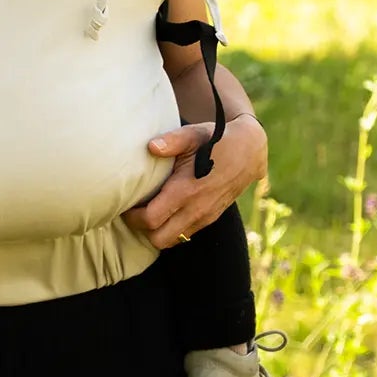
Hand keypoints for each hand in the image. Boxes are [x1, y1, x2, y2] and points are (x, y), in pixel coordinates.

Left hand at [122, 115, 267, 249]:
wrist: (250, 150)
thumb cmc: (216, 139)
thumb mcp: (194, 134)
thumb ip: (171, 141)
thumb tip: (151, 147)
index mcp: (186, 190)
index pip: (150, 220)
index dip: (133, 217)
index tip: (126, 205)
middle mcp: (196, 209)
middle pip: (158, 239)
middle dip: (142, 229)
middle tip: (135, 212)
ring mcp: (205, 217)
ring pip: (171, 241)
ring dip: (157, 232)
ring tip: (150, 213)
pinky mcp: (210, 218)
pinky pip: (185, 235)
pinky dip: (172, 230)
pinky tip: (167, 213)